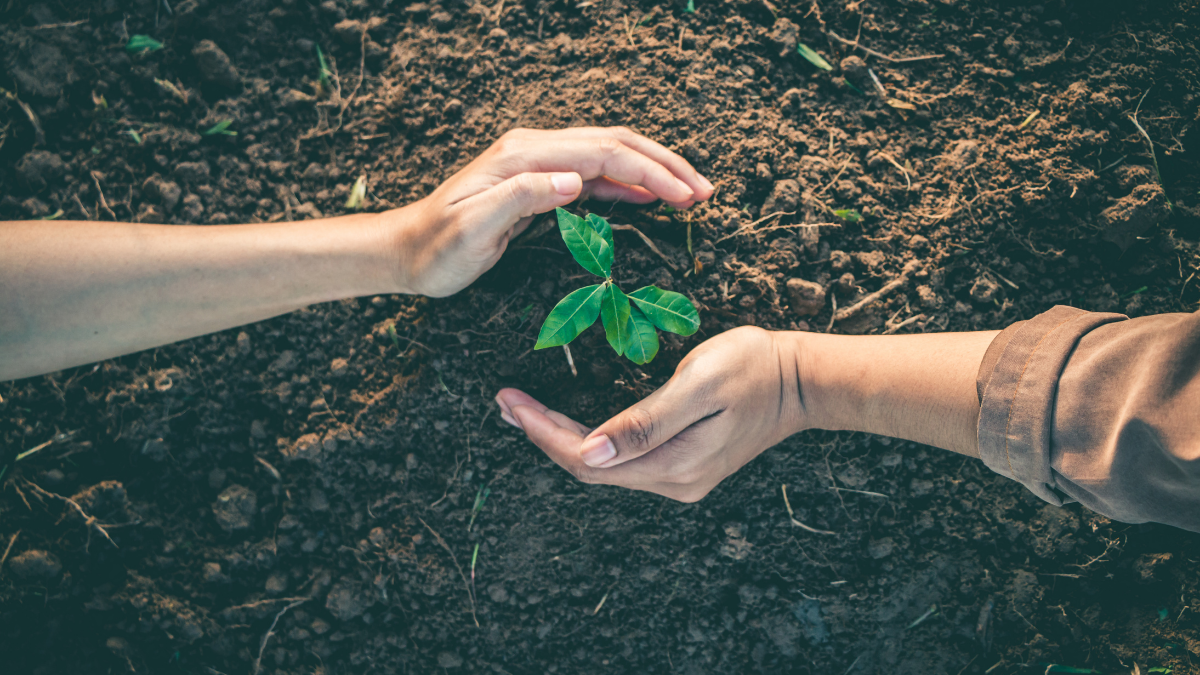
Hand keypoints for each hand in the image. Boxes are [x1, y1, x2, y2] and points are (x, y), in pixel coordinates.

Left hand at [388, 127, 714, 296]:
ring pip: (609, 154)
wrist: (406, 252)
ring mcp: (537, 162)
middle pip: (615, 143)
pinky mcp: (538, 180)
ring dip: (651, 171)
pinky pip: (594, 174)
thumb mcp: (473, 230)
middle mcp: (534, 149)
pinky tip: (649, 197)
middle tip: (704, 192)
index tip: (686, 195)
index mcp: (524, 156)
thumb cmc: (437, 250)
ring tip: (690, 193)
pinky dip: (627, 182)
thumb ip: (522, 199)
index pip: (603, 152)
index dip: (650, 171)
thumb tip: (574, 180)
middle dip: (664, 165)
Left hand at [494, 327, 808, 501]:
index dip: (543, 432)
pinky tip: (569, 425)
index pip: (587, 458)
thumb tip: (591, 450)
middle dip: (542, 436)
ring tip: (523, 412)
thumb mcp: (699, 384)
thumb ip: (646, 420)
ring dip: (560, 440)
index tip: (510, 402)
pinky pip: (623, 462)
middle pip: (590, 467)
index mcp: (673, 464)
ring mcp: (680, 477)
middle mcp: (673, 481)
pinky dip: (588, 442)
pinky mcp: (684, 465)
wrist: (803, 380)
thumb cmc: (753, 367)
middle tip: (505, 403)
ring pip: (604, 467)